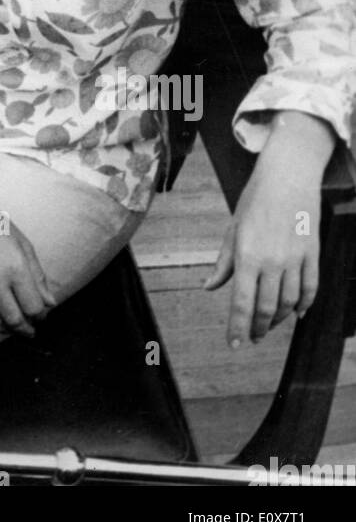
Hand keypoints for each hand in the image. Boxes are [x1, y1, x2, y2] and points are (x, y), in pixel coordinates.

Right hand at [0, 191, 56, 335]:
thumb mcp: (23, 244)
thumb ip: (38, 276)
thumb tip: (50, 303)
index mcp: (16, 266)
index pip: (34, 307)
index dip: (40, 316)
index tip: (40, 317)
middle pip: (15, 320)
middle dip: (25, 329)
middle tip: (29, 330)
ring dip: (5, 329)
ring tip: (10, 325)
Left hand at [204, 111, 333, 346]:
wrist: (288, 176)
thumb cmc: (255, 200)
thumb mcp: (233, 229)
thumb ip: (223, 263)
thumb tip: (209, 287)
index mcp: (247, 255)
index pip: (241, 302)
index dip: (237, 328)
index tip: (234, 345)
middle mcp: (272, 261)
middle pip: (267, 308)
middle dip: (258, 328)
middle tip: (252, 337)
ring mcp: (295, 259)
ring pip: (290, 302)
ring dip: (280, 319)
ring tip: (270, 324)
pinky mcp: (313, 254)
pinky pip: (311, 288)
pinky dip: (305, 305)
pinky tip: (298, 313)